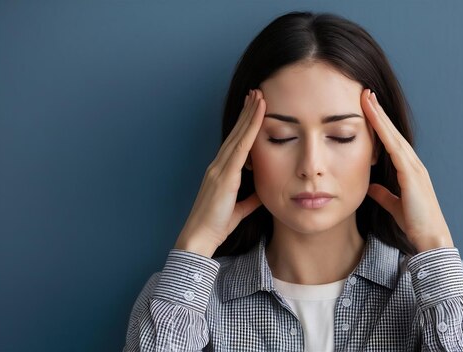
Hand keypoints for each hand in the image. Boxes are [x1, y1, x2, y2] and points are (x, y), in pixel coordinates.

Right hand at [174, 89, 265, 256]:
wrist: (200, 238)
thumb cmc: (216, 226)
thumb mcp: (240, 209)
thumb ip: (250, 199)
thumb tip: (262, 192)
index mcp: (221, 173)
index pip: (236, 143)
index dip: (244, 125)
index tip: (253, 108)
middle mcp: (218, 166)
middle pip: (235, 133)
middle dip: (246, 112)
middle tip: (256, 93)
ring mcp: (220, 169)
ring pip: (238, 135)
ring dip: (249, 115)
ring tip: (258, 96)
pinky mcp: (224, 175)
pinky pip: (240, 148)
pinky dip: (250, 130)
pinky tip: (258, 116)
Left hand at [360, 89, 453, 252]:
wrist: (430, 239)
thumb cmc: (415, 223)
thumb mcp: (394, 206)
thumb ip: (384, 195)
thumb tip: (372, 187)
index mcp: (409, 170)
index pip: (391, 141)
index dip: (379, 124)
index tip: (367, 108)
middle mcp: (413, 165)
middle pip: (392, 132)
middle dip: (379, 112)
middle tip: (366, 93)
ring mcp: (414, 168)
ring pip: (393, 135)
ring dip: (380, 116)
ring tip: (367, 99)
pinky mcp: (411, 175)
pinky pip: (395, 148)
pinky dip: (384, 132)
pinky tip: (374, 120)